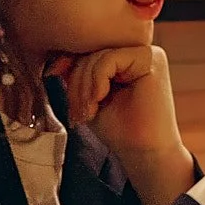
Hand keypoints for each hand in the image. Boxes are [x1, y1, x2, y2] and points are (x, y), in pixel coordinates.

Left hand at [50, 45, 182, 157]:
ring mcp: (147, 53)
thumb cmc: (120, 130)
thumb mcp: (90, 98)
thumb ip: (78, 77)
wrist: (145, 153)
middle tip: (78, 111)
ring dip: (85, 85)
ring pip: (99, 56)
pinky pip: (110, 59)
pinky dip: (97, 80)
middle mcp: (138, 51)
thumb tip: (56, 61)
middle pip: (93, 52)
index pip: (89, 51)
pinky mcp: (151, 60)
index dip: (68, 65)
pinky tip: (99, 100)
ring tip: (88, 111)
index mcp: (125, 58)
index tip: (53, 79)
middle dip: (76, 82)